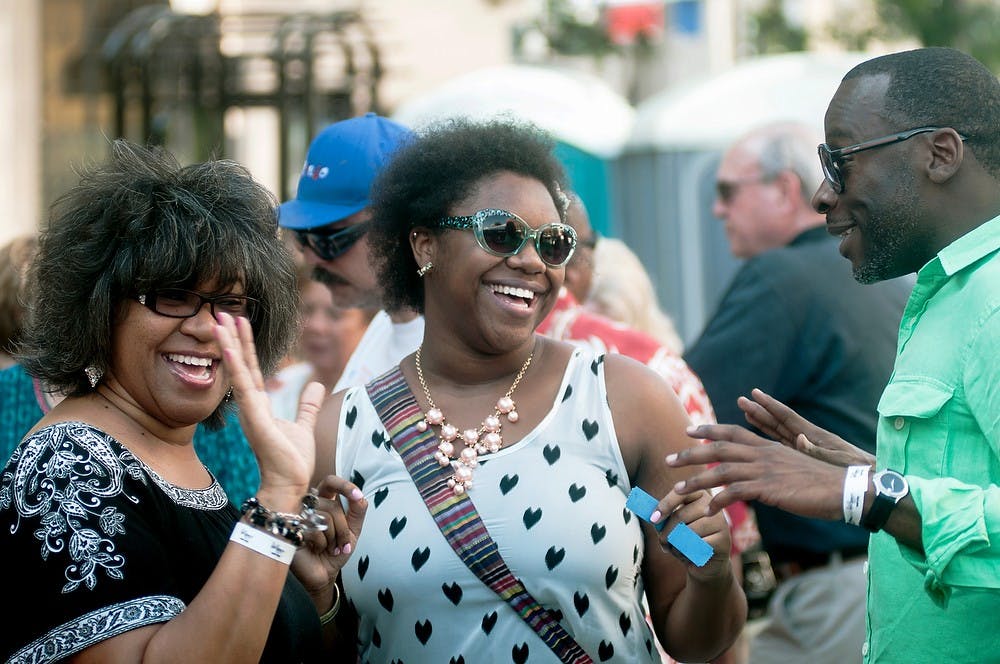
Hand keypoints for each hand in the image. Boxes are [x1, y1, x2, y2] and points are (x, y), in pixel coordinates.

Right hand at [215, 313, 320, 502]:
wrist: (290, 484)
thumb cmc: (292, 461)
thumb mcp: (303, 425)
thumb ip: (306, 405)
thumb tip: (315, 385)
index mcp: (260, 406)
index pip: (252, 369)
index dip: (245, 346)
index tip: (239, 323)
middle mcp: (250, 405)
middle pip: (241, 364)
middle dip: (232, 338)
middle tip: (222, 312)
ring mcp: (249, 411)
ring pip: (238, 370)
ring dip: (229, 344)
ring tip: (220, 320)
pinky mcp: (253, 418)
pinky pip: (242, 387)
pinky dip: (235, 366)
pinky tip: (228, 347)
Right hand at [291, 474, 367, 599]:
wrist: (324, 573)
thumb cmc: (336, 550)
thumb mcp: (353, 530)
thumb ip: (357, 511)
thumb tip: (360, 496)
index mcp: (323, 501)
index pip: (330, 483)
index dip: (343, 485)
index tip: (357, 495)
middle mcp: (309, 506)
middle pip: (332, 507)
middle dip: (343, 529)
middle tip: (342, 545)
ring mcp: (298, 517)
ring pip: (324, 518)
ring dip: (334, 538)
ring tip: (329, 548)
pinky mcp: (291, 530)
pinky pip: (314, 531)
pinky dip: (322, 543)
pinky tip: (317, 550)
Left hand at [651, 488, 731, 581]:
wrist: (704, 563)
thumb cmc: (685, 539)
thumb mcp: (671, 525)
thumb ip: (661, 516)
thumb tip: (646, 510)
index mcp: (699, 494)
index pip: (680, 493)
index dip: (665, 505)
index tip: (653, 519)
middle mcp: (712, 505)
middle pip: (680, 515)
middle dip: (666, 532)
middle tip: (663, 542)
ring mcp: (720, 522)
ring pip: (687, 532)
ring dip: (676, 545)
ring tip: (678, 549)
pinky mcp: (724, 540)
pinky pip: (696, 546)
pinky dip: (687, 553)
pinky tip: (690, 556)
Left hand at [667, 423, 846, 522]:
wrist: (843, 489)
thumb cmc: (819, 483)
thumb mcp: (790, 468)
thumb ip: (769, 468)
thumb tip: (755, 477)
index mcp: (767, 446)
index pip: (731, 432)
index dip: (708, 430)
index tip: (688, 431)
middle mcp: (762, 454)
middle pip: (718, 448)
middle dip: (690, 454)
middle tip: (669, 459)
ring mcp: (764, 470)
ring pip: (721, 470)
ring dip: (696, 481)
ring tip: (677, 490)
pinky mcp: (769, 488)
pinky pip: (735, 493)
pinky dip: (718, 501)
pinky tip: (707, 511)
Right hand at [739, 389, 874, 467]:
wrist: (866, 485)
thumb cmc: (855, 472)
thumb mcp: (837, 461)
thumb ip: (817, 451)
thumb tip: (799, 439)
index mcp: (814, 436)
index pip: (787, 417)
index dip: (770, 405)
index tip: (755, 394)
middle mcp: (806, 438)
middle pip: (778, 422)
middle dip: (760, 411)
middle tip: (742, 400)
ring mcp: (805, 448)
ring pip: (778, 433)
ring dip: (762, 422)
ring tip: (747, 412)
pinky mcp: (804, 459)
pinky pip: (782, 446)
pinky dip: (769, 439)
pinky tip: (759, 438)